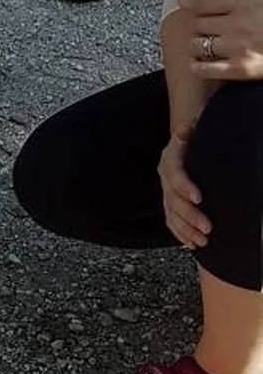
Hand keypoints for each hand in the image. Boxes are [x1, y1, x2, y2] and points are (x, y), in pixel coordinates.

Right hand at [158, 130, 210, 249]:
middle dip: (190, 217)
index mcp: (170, 163)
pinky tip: (192, 245)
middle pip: (174, 202)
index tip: (199, 198)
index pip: (175, 176)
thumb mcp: (189, 132)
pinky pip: (172, 222)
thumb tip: (185, 129)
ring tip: (203, 241)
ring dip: (187, 231)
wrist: (181, 144)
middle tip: (208, 228)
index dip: (185, 187)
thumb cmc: (191, 139)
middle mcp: (165, 181)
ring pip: (172, 216)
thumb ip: (186, 133)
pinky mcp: (171, 206)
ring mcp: (167, 195)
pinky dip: (181, 234)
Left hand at [181, 0, 262, 78]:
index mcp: (245, 3)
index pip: (203, 0)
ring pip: (197, 45)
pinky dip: (199, 66)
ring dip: (199, 46)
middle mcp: (237, 24)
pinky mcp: (239, 70)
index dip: (191, 1)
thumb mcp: (262, 3)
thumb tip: (217, 2)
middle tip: (209, 31)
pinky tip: (203, 64)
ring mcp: (237, 48)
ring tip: (208, 47)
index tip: (186, 3)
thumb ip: (242, 4)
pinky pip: (203, 69)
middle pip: (197, 23)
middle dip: (200, 27)